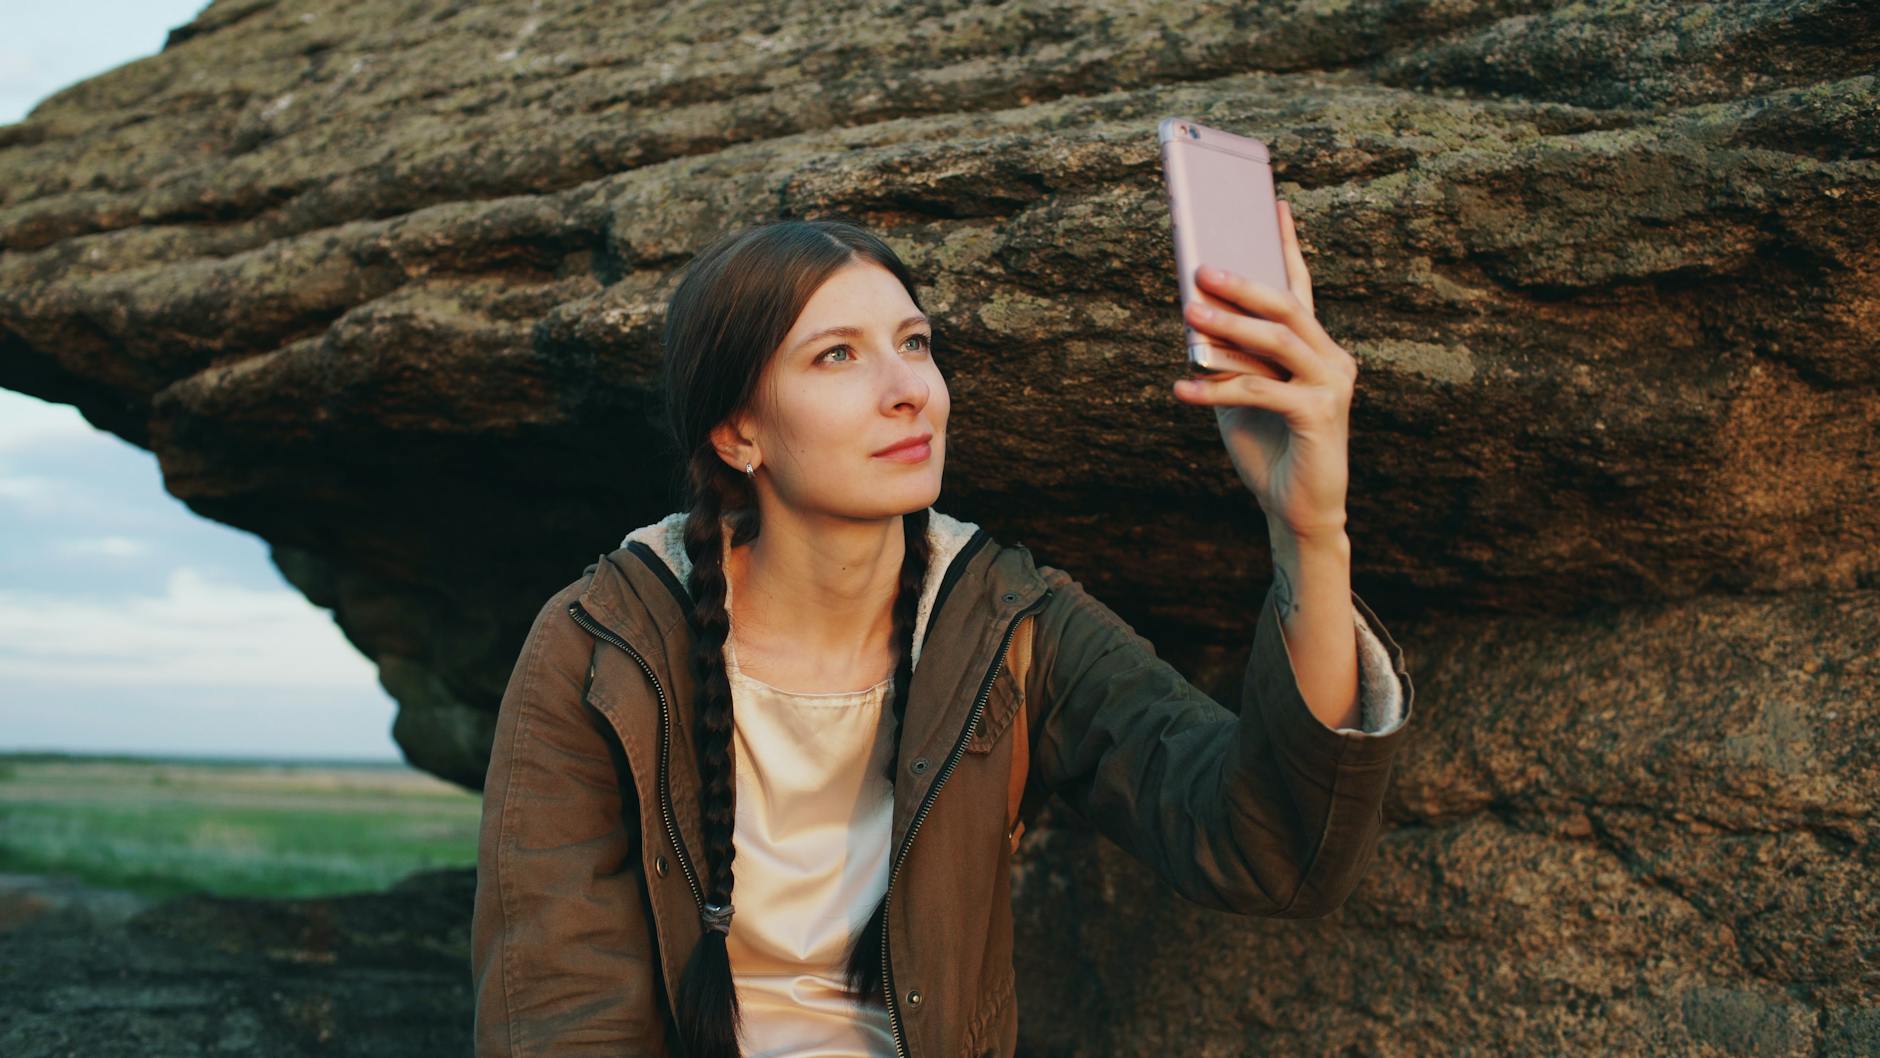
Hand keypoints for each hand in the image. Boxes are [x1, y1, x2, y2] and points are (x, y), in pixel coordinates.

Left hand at [1172, 200, 1354, 539]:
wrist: (1297, 512)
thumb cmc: (1268, 450)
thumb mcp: (1238, 396)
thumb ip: (1225, 358)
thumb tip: (1191, 315)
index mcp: (1315, 348)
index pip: (1300, 288)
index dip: (1286, 246)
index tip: (1272, 205)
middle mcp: (1332, 358)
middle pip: (1286, 308)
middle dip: (1241, 284)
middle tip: (1200, 267)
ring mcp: (1333, 385)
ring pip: (1277, 342)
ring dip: (1228, 327)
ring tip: (1188, 313)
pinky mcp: (1322, 415)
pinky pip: (1261, 390)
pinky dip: (1218, 388)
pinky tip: (1182, 388)